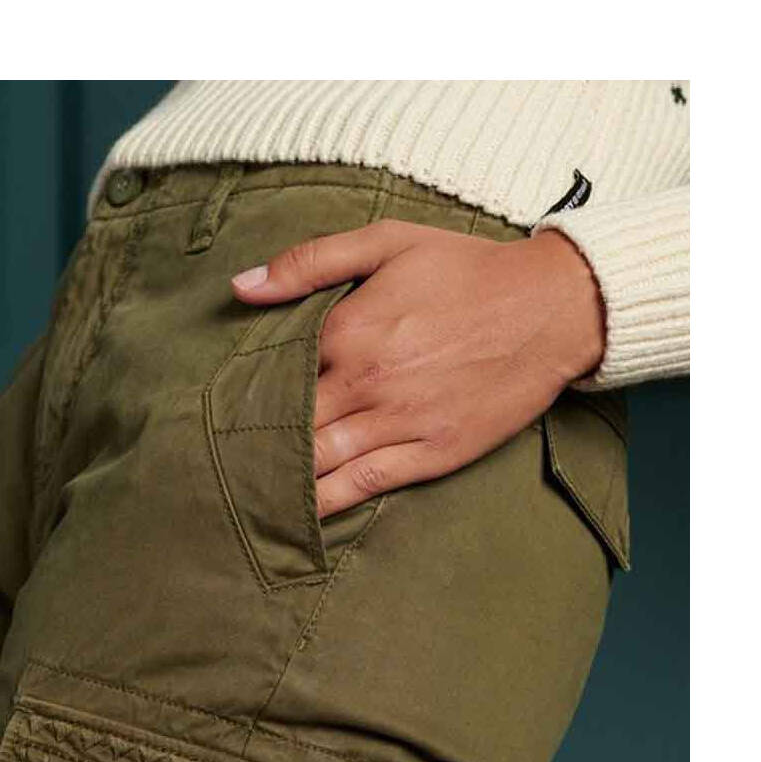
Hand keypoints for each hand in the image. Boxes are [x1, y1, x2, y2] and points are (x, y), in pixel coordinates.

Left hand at [231, 220, 605, 516]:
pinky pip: (364, 486)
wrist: (552, 307)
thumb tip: (241, 287)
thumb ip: (310, 263)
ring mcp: (400, 422)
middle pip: (287, 425)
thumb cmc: (467, 270)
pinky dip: (325, 505)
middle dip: (249, 445)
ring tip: (238, 498)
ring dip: (276, 482)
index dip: (242, 393)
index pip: (272, 372)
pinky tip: (295, 518)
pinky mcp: (431, 454)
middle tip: (208, 466)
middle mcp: (367, 382)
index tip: (210, 411)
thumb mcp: (388, 243)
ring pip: (318, 463)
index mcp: (348, 331)